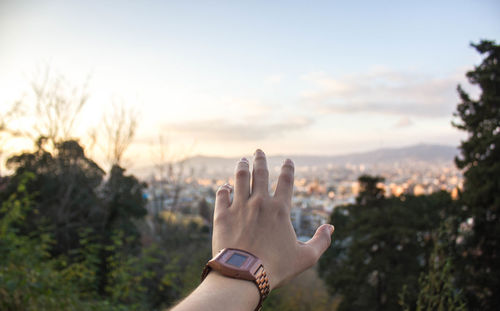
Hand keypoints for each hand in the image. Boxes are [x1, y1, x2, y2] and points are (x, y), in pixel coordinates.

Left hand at [212, 149, 333, 289]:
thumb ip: (321, 241)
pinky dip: (224, 189)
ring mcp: (239, 207)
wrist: (243, 275)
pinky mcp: (222, 215)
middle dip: (260, 159)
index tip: (288, 160)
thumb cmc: (276, 268)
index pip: (286, 181)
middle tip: (258, 151)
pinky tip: (225, 187)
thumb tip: (330, 227)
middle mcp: (259, 202)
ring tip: (242, 160)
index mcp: (280, 209)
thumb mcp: (306, 257)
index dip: (288, 168)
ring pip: (240, 178)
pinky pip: (222, 195)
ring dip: (242, 167)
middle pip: (260, 173)